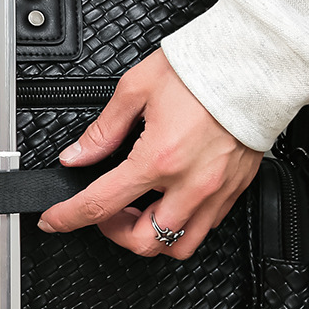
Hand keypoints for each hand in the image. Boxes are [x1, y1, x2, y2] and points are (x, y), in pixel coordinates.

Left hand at [37, 49, 262, 259]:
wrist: (254, 63)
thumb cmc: (202, 70)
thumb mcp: (136, 89)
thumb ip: (103, 130)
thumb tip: (78, 156)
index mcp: (159, 158)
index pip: (101, 204)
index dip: (68, 217)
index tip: (54, 221)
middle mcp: (190, 184)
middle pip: (143, 241)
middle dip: (115, 232)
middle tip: (106, 210)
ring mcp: (216, 191)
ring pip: (179, 245)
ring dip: (151, 236)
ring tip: (139, 210)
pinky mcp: (236, 189)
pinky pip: (206, 226)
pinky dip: (181, 223)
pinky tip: (169, 199)